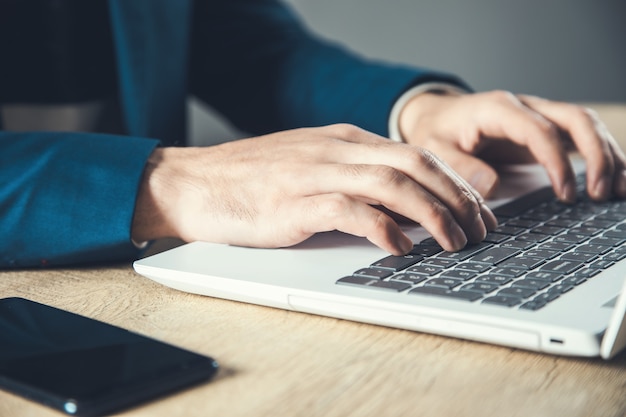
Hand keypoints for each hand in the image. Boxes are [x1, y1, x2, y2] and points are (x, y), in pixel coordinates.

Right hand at [131, 124, 496, 253]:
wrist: (193, 183)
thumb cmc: (249, 180)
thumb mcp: (309, 165)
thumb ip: (350, 177)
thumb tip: (395, 205)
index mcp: (342, 141)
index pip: (414, 154)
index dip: (454, 182)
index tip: (477, 211)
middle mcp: (335, 152)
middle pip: (414, 164)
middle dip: (457, 196)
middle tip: (481, 229)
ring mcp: (314, 175)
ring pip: (391, 184)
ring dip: (432, 214)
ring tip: (456, 242)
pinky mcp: (292, 204)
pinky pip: (349, 211)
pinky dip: (382, 228)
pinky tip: (401, 249)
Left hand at [398, 90, 625, 201]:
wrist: (436, 115)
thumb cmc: (436, 131)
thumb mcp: (435, 149)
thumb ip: (461, 167)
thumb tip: (493, 189)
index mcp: (499, 109)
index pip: (541, 131)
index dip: (557, 162)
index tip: (565, 194)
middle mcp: (525, 107)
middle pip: (576, 119)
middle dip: (597, 155)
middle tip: (600, 194)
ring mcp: (538, 116)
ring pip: (586, 125)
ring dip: (608, 155)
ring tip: (618, 191)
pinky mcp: (544, 129)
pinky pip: (580, 137)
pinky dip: (600, 155)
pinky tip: (614, 180)